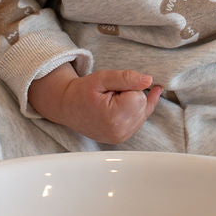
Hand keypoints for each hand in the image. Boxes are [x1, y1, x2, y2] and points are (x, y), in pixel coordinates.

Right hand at [28, 65, 161, 143]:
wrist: (67, 107)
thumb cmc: (81, 92)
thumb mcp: (102, 78)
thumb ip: (126, 78)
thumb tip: (149, 80)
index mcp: (114, 117)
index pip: (139, 95)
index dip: (128, 87)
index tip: (111, 89)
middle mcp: (120, 131)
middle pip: (142, 104)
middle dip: (131, 95)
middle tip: (110, 95)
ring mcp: (121, 137)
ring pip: (143, 112)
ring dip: (133, 103)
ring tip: (112, 101)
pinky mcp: (122, 137)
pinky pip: (140, 120)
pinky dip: (137, 109)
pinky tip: (144, 98)